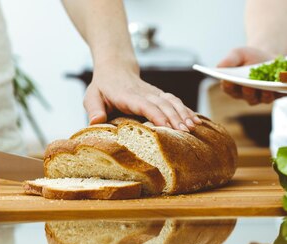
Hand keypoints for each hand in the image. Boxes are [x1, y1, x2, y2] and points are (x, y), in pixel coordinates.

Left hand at [84, 68, 200, 131]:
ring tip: (193, 127)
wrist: (115, 68)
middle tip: (185, 132)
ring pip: (172, 102)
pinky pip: (175, 101)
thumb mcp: (91, 96)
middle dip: (175, 118)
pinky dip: (186, 110)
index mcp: (127, 95)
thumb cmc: (102, 86)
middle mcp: (144, 93)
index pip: (144, 104)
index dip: (156, 115)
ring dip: (183, 114)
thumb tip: (96, 122)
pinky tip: (195, 121)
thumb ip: (93, 109)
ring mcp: (154, 93)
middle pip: (162, 104)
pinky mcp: (160, 95)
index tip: (167, 126)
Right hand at [217, 47, 286, 104]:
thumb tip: (219, 66)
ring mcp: (262, 97)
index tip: (228, 80)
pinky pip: (278, 95)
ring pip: (262, 99)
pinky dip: (279, 91)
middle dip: (248, 92)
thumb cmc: (250, 57)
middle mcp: (247, 95)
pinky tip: (281, 85)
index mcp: (234, 87)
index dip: (228, 85)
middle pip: (246, 96)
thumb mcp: (239, 54)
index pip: (229, 88)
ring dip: (264, 95)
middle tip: (248, 86)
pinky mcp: (277, 94)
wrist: (269, 57)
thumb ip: (229, 60)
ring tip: (267, 88)